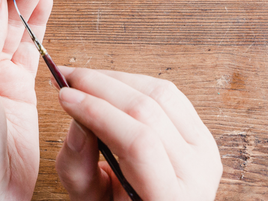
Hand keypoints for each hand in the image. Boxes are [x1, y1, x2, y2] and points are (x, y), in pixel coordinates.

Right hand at [55, 67, 221, 200]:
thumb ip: (77, 167)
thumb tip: (74, 118)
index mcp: (169, 198)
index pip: (137, 143)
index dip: (97, 112)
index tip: (64, 96)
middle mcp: (196, 172)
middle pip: (147, 111)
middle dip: (99, 86)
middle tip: (65, 78)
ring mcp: (203, 149)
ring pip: (159, 93)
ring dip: (114, 79)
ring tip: (82, 80)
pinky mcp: (201, 132)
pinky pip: (168, 93)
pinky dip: (133, 81)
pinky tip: (108, 84)